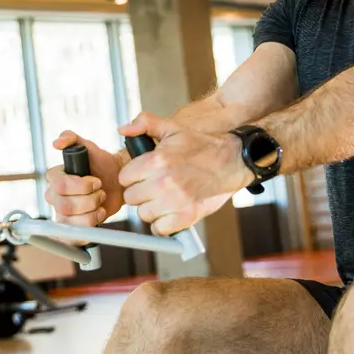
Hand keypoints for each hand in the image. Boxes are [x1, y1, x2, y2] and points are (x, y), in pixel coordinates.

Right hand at [45, 131, 128, 226]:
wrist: (116, 181)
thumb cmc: (101, 163)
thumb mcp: (88, 146)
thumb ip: (71, 138)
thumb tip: (56, 142)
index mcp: (55, 177)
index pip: (59, 185)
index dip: (81, 185)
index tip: (96, 181)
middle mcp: (54, 196)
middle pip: (65, 206)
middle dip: (89, 199)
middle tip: (101, 191)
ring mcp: (62, 213)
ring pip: (72, 222)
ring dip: (92, 211)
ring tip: (101, 201)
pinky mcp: (72, 228)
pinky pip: (73, 236)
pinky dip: (89, 226)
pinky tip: (98, 214)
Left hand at [118, 112, 250, 235]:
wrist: (231, 161)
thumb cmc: (201, 146)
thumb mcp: (172, 128)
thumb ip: (145, 124)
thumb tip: (123, 130)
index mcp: (156, 161)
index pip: (124, 178)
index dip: (133, 176)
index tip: (143, 175)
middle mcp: (163, 182)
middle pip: (131, 198)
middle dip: (140, 192)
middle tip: (154, 186)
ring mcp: (175, 201)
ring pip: (144, 214)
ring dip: (151, 208)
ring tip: (163, 198)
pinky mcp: (186, 216)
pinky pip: (160, 229)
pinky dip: (163, 224)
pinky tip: (170, 212)